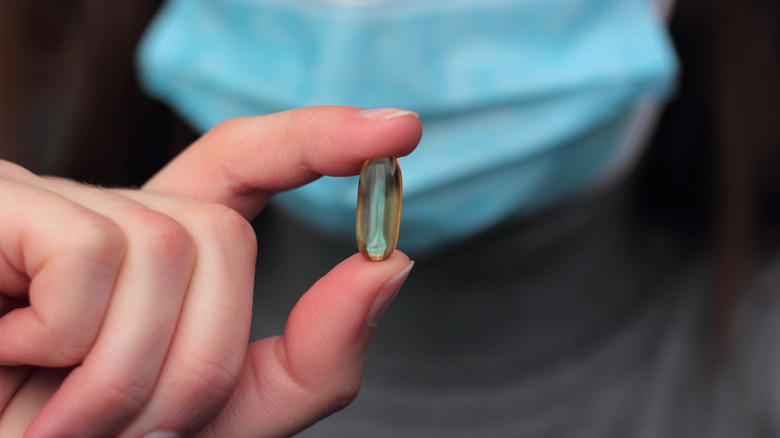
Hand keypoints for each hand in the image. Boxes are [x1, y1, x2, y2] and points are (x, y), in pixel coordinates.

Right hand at [0, 106, 421, 436]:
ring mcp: (54, 202)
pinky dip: (68, 340)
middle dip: (197, 362)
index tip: (397, 132)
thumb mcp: (226, 418)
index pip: (246, 164)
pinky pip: (95, 254)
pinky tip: (11, 354)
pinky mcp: (3, 200)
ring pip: (168, 248)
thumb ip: (311, 362)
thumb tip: (392, 266)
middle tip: (118, 425)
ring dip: (125, 375)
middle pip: (223, 235)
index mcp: (162, 255)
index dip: (316, 138)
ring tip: (59, 415)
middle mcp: (114, 216)